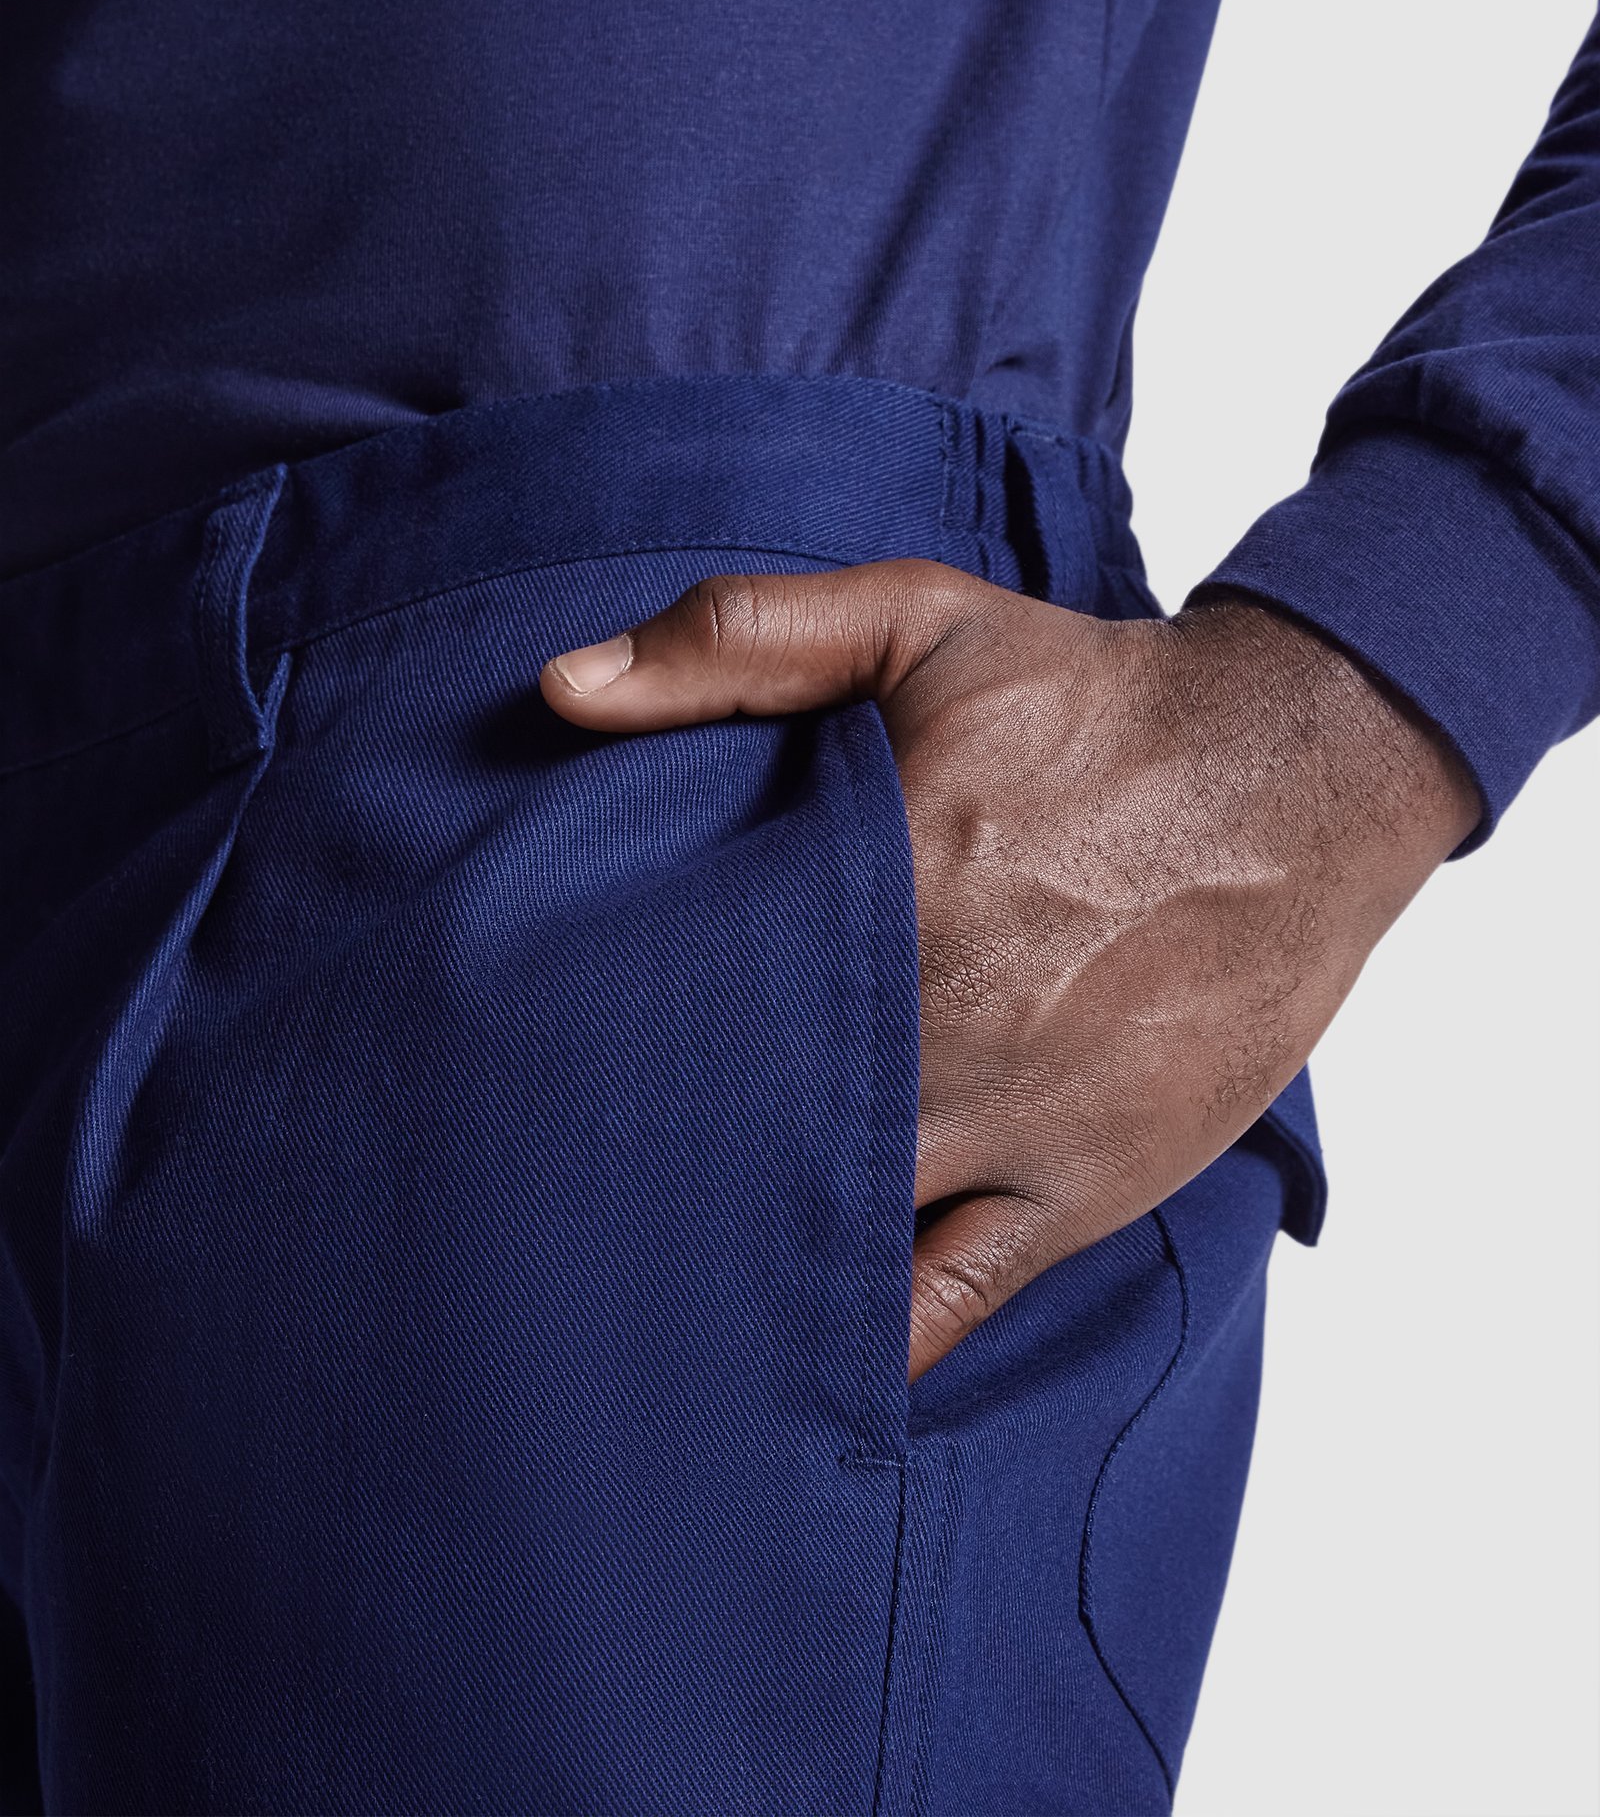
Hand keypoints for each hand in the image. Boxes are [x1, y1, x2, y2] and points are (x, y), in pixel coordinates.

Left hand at [540, 564, 1479, 1379]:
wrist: (1298, 776)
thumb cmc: (1097, 701)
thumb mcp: (919, 619)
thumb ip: (740, 639)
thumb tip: (562, 686)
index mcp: (881, 890)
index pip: (692, 999)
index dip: (599, 1045)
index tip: (528, 1065)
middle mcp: (938, 1024)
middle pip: (747, 1131)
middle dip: (653, 1163)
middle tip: (552, 1194)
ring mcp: (1013, 1123)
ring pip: (833, 1234)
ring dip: (740, 1261)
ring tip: (637, 1294)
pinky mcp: (1082, 1187)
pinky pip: (954, 1300)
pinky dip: (869, 1341)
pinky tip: (785, 1362)